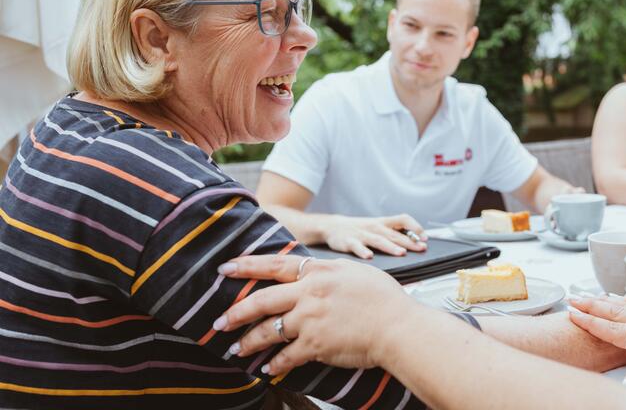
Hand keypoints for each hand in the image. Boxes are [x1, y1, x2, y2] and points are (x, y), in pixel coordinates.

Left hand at [214, 253, 418, 372]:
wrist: (398, 326)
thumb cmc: (384, 299)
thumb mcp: (355, 272)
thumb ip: (330, 273)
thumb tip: (314, 274)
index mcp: (319, 271)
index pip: (275, 265)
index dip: (247, 266)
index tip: (225, 268)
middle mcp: (310, 293)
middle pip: (262, 300)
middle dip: (236, 312)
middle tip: (219, 321)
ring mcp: (311, 319)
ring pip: (269, 330)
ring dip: (249, 341)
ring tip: (235, 348)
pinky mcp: (316, 344)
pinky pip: (286, 355)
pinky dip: (275, 363)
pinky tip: (267, 368)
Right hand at [322, 214, 426, 258]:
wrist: (332, 226)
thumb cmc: (360, 229)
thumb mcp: (377, 226)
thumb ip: (393, 233)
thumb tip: (415, 242)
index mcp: (383, 223)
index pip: (403, 219)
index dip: (415, 227)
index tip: (425, 237)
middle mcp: (375, 227)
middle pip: (395, 234)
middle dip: (409, 241)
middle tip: (422, 248)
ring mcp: (362, 234)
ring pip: (379, 240)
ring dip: (391, 247)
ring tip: (401, 253)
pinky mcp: (349, 242)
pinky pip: (357, 247)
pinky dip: (363, 251)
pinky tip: (369, 257)